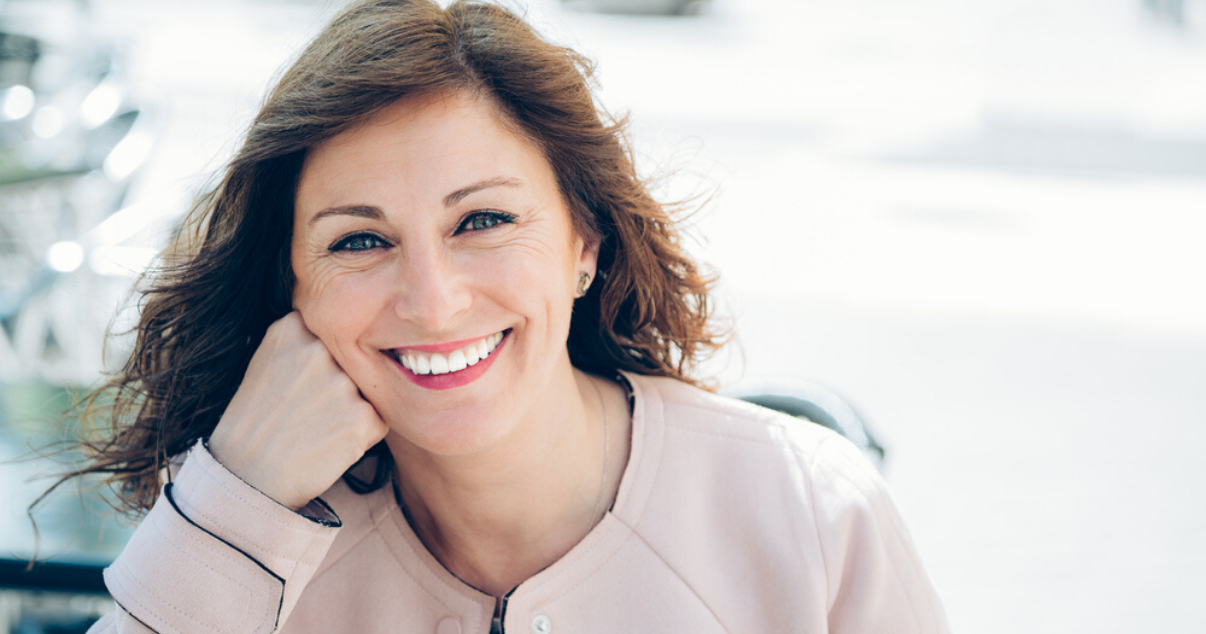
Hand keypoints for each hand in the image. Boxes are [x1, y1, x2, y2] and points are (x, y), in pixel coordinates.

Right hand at [208, 311, 388, 509]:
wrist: (246, 477)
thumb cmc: (257, 422)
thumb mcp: (266, 362)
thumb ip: (304, 340)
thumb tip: (352, 330)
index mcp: (291, 328)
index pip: (333, 334)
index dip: (323, 363)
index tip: (299, 384)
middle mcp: (318, 349)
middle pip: (353, 361)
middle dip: (340, 385)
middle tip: (309, 412)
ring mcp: (342, 382)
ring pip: (367, 390)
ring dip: (352, 410)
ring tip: (316, 428)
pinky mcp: (363, 416)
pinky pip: (379, 420)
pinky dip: (361, 434)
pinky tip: (329, 443)